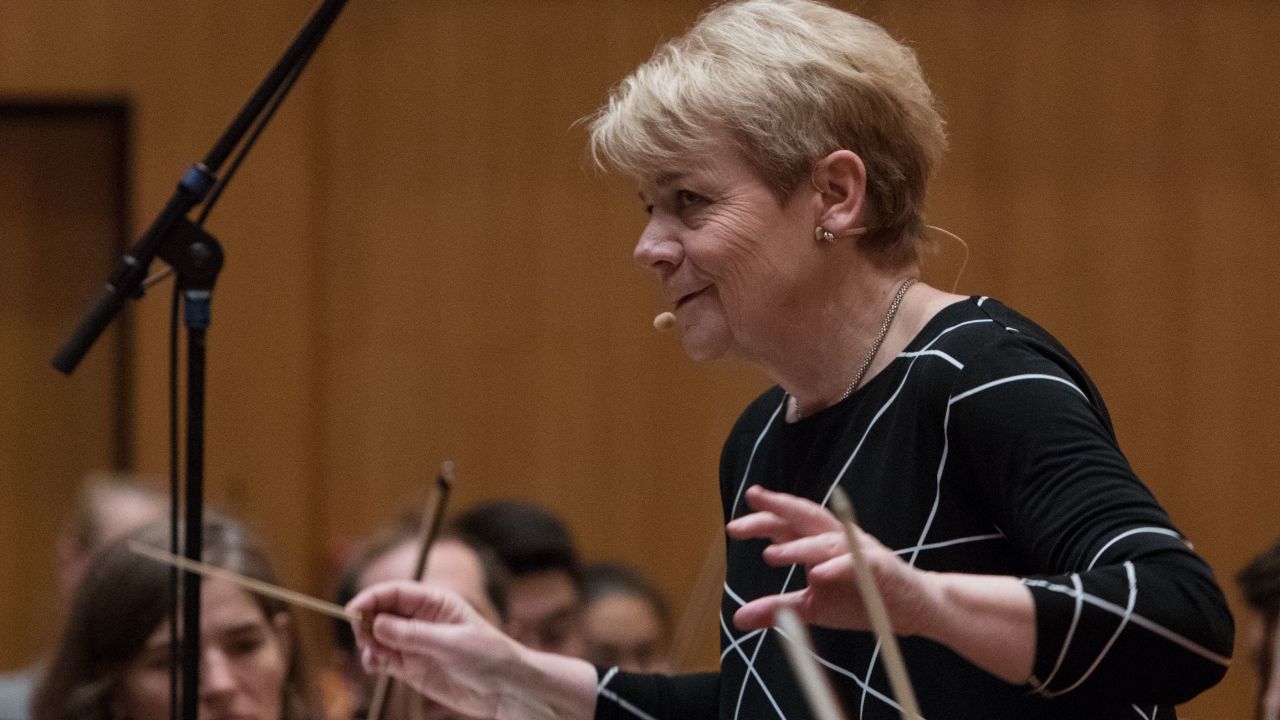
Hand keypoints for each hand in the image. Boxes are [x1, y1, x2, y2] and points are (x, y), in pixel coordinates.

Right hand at [348, 581, 517, 718]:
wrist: (505, 688)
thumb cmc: (488, 656)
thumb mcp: (452, 643)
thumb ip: (414, 635)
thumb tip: (377, 623)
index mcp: (434, 602)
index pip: (395, 592)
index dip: (371, 598)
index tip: (352, 611)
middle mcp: (421, 619)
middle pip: (381, 612)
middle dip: (365, 622)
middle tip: (363, 639)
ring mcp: (414, 643)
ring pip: (377, 636)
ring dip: (367, 643)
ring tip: (373, 657)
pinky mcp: (411, 666)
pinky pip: (382, 658)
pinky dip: (373, 660)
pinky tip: (374, 667)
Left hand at [725, 485, 937, 636]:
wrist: (913, 609)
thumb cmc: (861, 600)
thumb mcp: (812, 608)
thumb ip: (777, 609)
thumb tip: (737, 618)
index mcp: (819, 543)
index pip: (786, 524)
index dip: (762, 518)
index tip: (733, 524)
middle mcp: (837, 539)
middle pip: (802, 517)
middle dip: (774, 512)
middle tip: (743, 518)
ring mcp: (858, 550)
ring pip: (825, 540)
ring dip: (799, 546)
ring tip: (771, 555)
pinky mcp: (879, 568)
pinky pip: (855, 564)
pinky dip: (836, 567)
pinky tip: (817, 575)